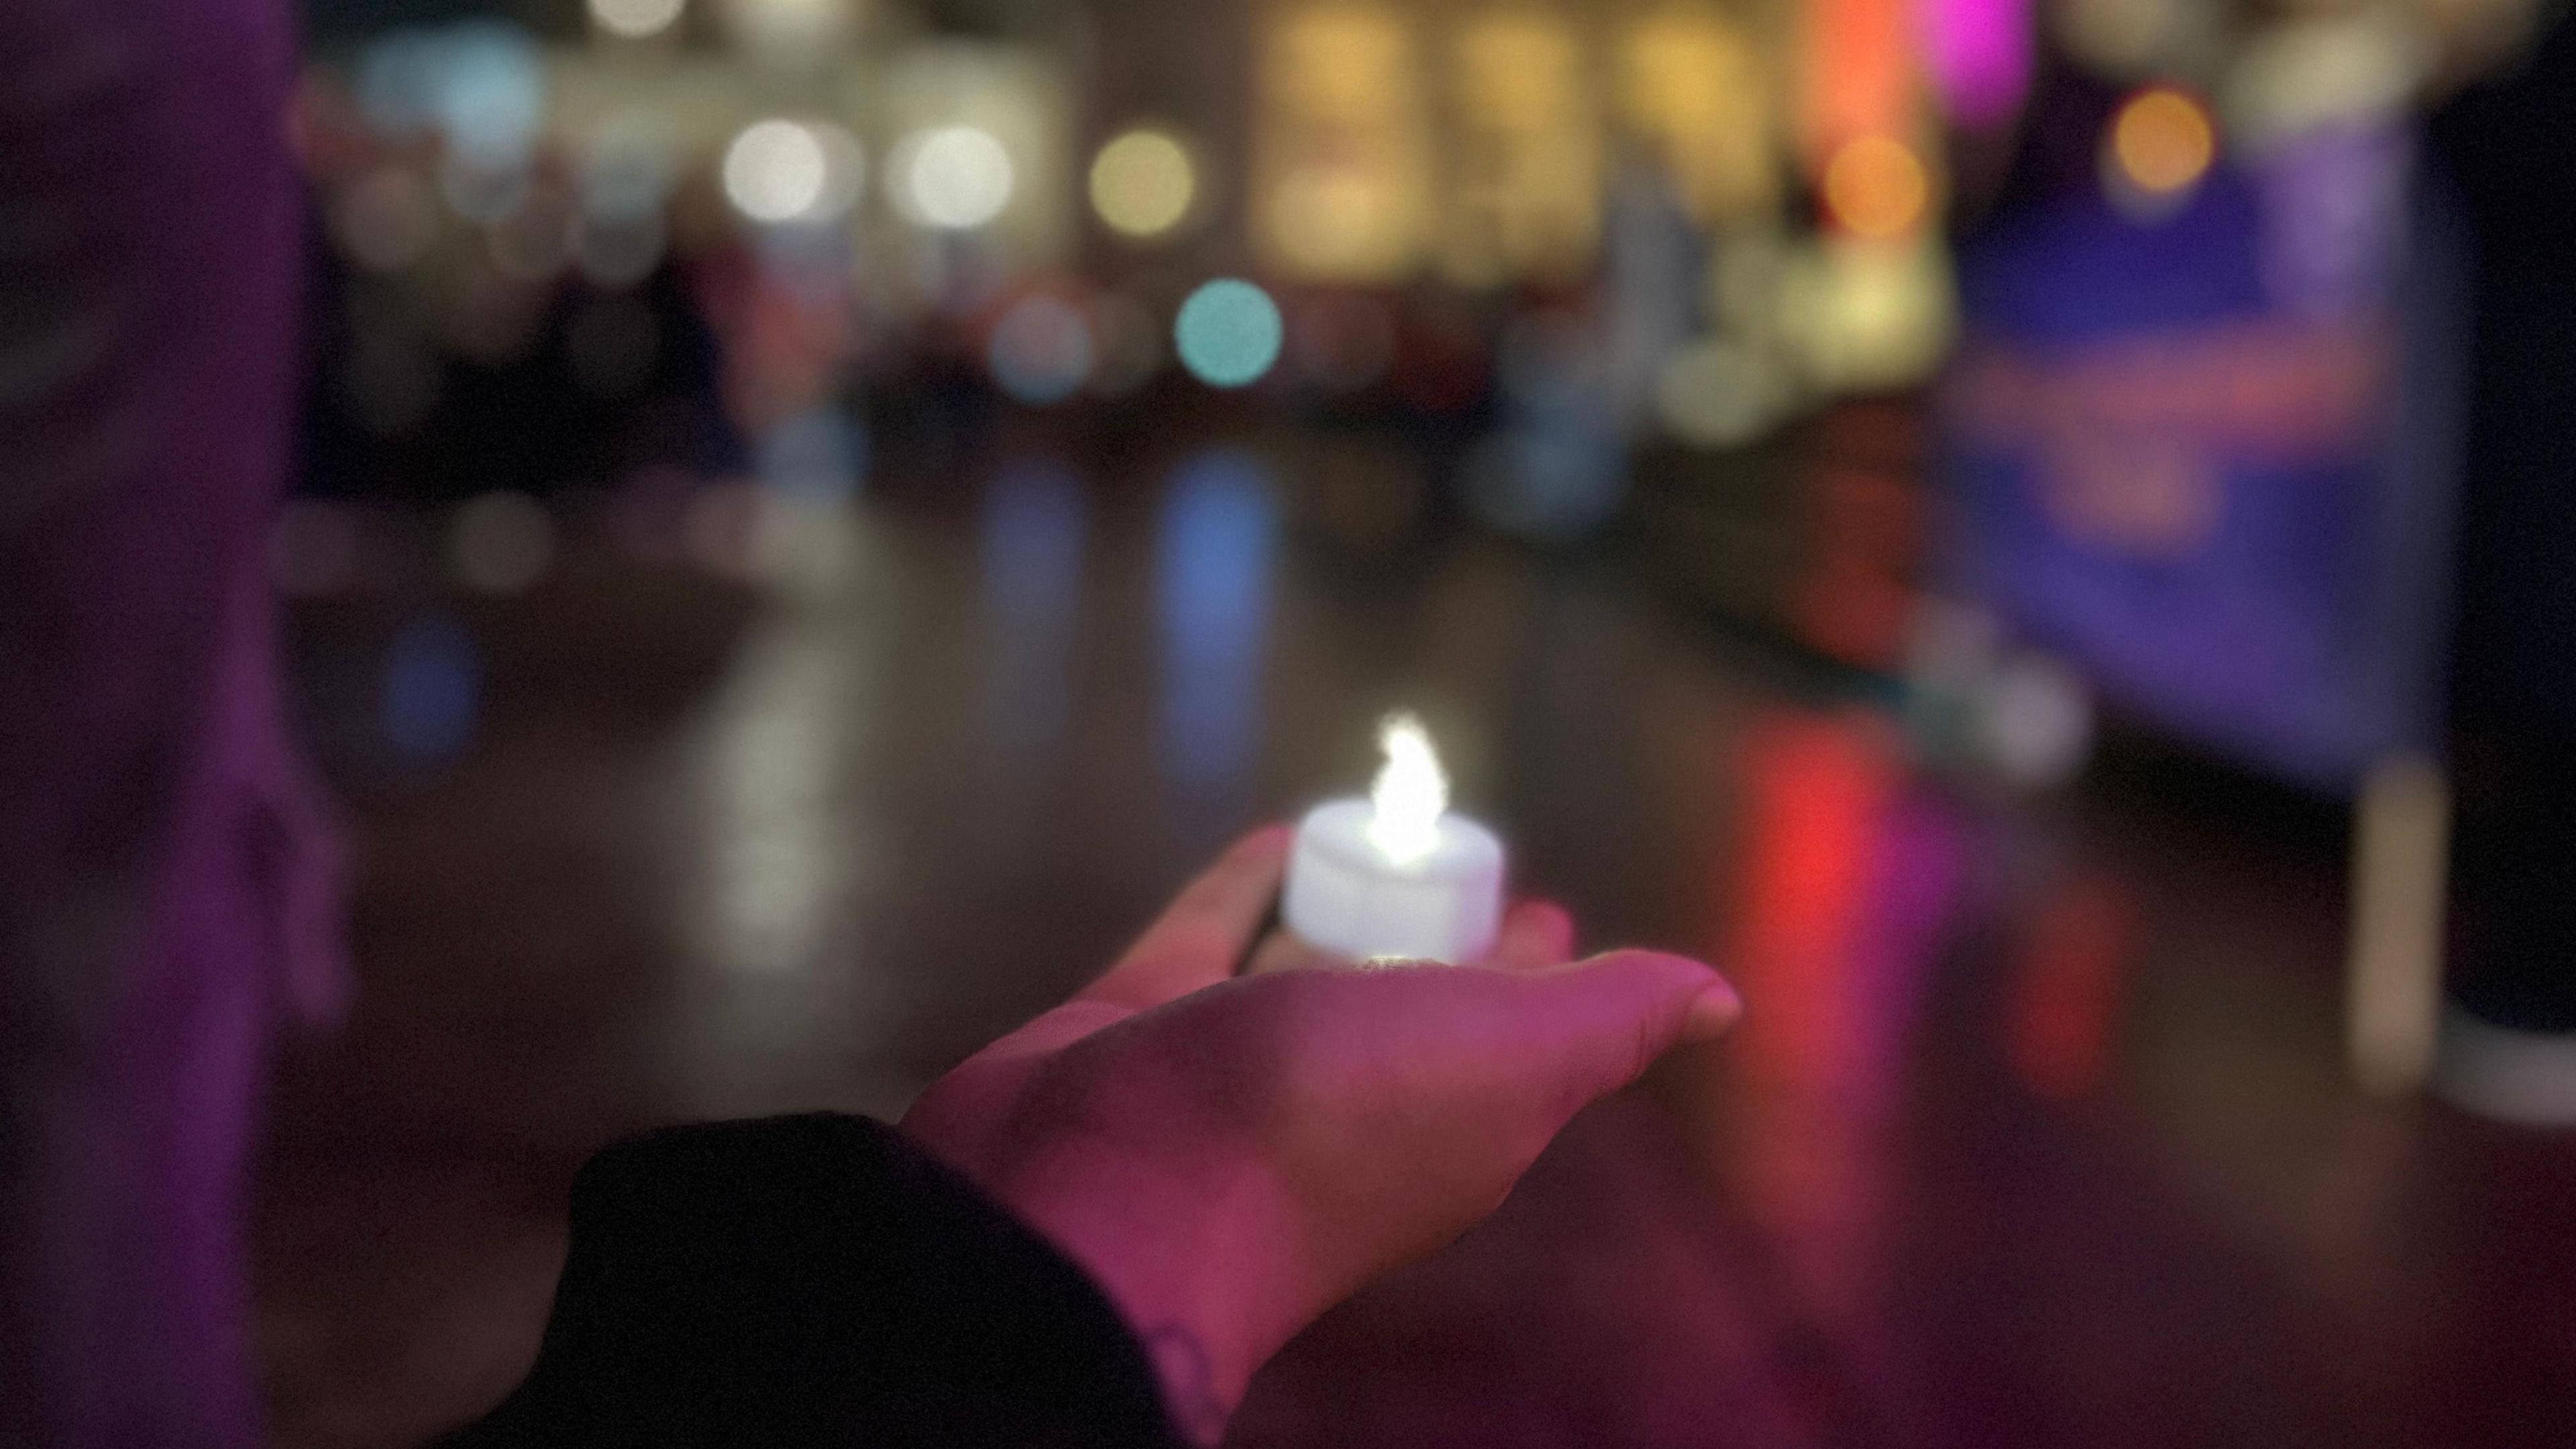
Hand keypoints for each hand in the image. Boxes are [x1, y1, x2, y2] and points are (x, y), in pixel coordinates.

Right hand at [899, 828, 1741, 1444]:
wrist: (1106, 1199)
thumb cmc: (1322, 1127)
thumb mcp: (1508, 1058)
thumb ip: (1608, 1020)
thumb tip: (1720, 1000)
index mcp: (1451, 1110)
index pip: (1515, 1024)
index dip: (1543, 969)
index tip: (1549, 907)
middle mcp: (1348, 1090)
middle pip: (1408, 994)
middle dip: (1438, 934)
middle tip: (1457, 856)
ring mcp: (1239, 1062)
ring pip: (1305, 966)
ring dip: (1338, 907)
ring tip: (1361, 833)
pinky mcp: (1143, 1026)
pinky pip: (1205, 936)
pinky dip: (1243, 886)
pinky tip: (1269, 838)